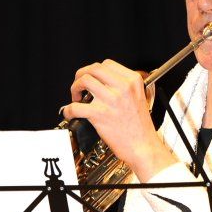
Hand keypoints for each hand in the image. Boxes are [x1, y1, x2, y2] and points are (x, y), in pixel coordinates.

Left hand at [62, 59, 174, 178]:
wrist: (143, 147)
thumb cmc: (141, 128)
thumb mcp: (139, 98)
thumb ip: (124, 87)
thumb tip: (103, 83)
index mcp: (133, 81)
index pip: (107, 64)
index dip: (95, 70)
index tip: (92, 78)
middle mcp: (122, 88)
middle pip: (94, 68)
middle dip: (81, 75)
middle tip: (79, 85)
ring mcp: (111, 100)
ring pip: (84, 81)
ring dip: (74, 88)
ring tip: (76, 98)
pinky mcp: (100, 114)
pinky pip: (76, 107)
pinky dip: (68, 110)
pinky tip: (70, 113)